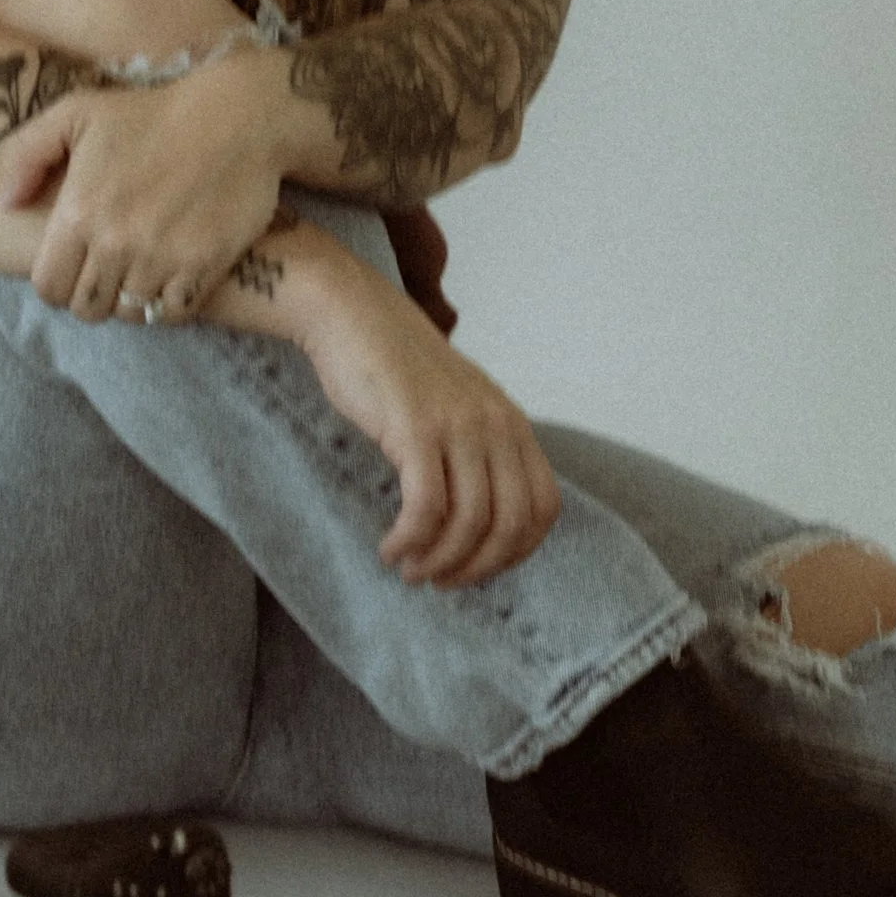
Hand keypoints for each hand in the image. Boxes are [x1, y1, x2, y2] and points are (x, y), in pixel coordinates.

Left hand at [0, 51, 287, 325]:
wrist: (236, 116)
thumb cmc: (152, 112)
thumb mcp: (77, 112)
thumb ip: (27, 154)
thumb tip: (7, 204)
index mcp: (79, 211)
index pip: (48, 287)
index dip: (56, 281)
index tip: (73, 265)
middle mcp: (116, 243)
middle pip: (86, 309)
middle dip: (91, 294)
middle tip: (106, 271)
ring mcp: (161, 259)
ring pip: (129, 314)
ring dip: (130, 299)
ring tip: (138, 272)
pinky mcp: (203, 267)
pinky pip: (172, 313)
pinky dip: (168, 304)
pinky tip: (170, 278)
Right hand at [292, 253, 561, 587]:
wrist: (352, 314)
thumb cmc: (396, 368)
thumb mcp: (457, 405)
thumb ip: (477, 449)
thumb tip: (478, 521)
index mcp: (511, 422)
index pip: (543, 508)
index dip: (515, 552)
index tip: (475, 567)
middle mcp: (495, 425)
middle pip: (511, 525)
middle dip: (476, 568)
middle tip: (439, 581)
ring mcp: (458, 426)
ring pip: (469, 524)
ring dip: (439, 562)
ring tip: (409, 569)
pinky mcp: (416, 429)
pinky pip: (426, 509)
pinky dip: (410, 541)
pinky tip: (390, 548)